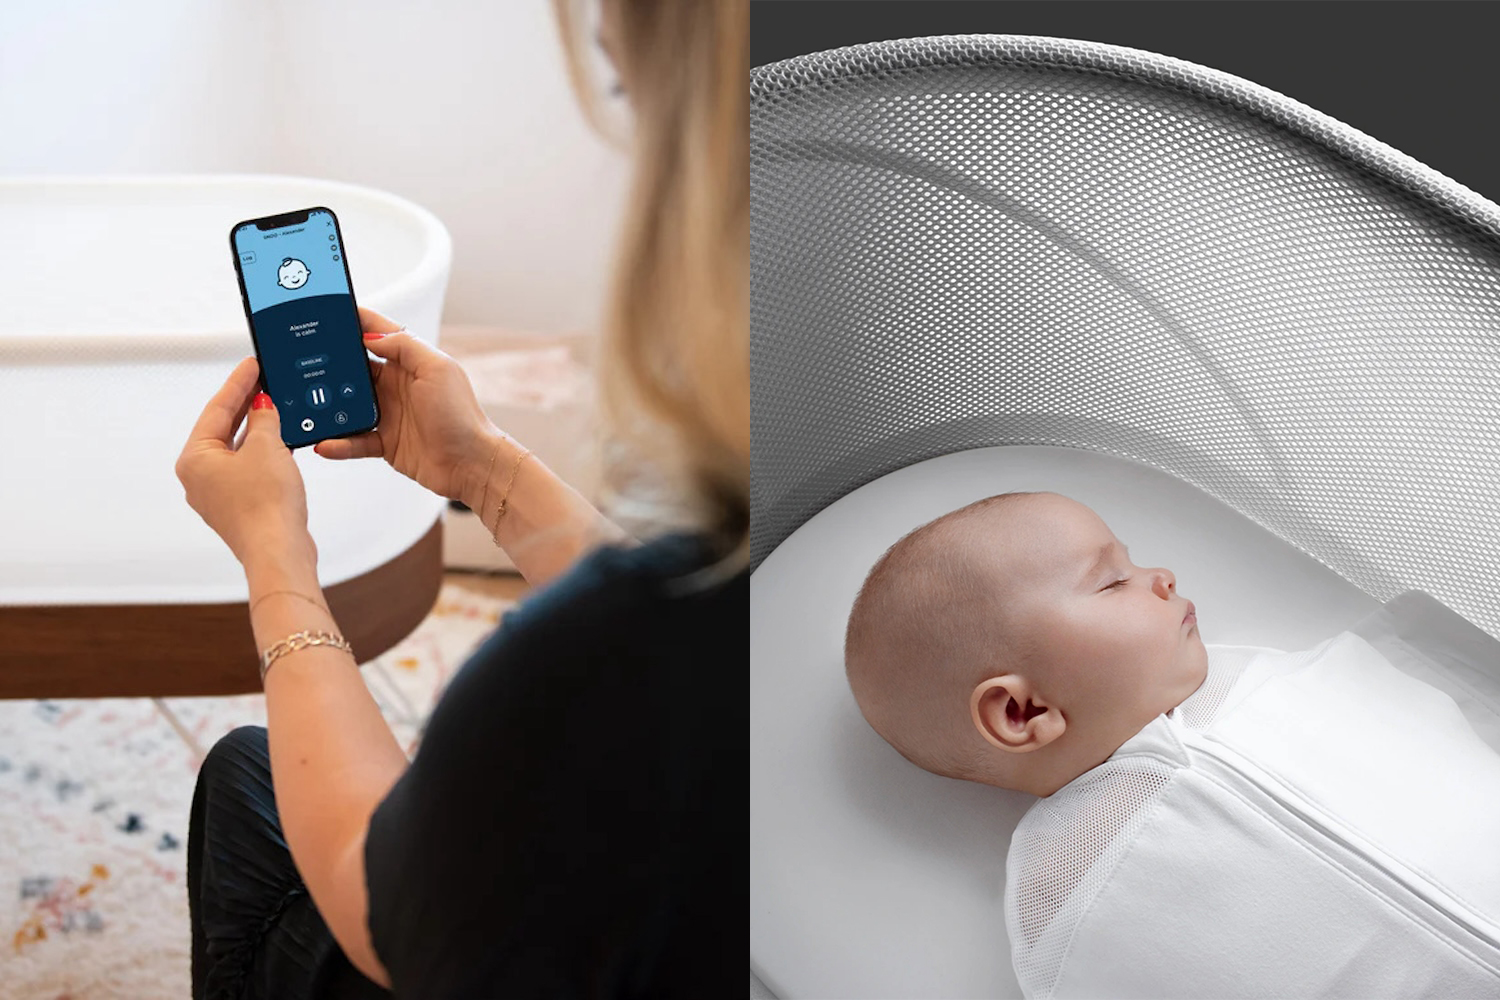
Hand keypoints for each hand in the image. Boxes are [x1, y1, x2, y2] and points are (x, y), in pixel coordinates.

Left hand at [176, 356, 314, 566]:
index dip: (238, 384)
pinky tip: (281, 445)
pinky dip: (263, 454)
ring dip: (257, 431)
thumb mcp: (268, 447)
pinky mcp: (239, 508)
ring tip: (276, 408)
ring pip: (236, 451)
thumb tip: (263, 405)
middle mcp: (199, 478)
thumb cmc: (266, 504)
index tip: (252, 366)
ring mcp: (218, 495)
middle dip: (245, 406)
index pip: (217, 409)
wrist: (278, 551)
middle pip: (222, 430)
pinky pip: (248, 471)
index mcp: (194, 459)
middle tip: (263, 381)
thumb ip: (264, 420)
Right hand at [314, 307, 496, 503]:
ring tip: (304, 405)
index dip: (352, 321)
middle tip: (299, 360)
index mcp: (409, 362)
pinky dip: (338, 442)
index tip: (324, 311)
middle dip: (328, 364)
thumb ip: (405, 346)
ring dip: (327, 405)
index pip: (375, 333)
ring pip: (347, 404)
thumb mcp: (437, 369)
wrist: (471, 464)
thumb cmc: (461, 415)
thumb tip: (371, 334)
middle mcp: (396, 385)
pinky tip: (324, 442)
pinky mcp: (384, 442)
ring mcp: (389, 414)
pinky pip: (353, 440)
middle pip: (354, 369)